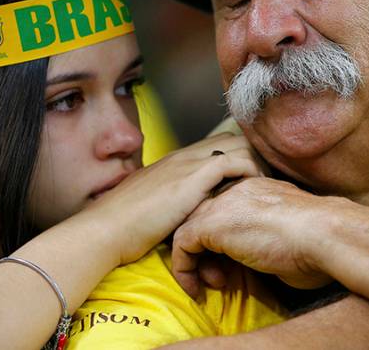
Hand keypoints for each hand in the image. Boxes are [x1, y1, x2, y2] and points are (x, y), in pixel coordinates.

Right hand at [88, 134, 266, 264]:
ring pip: (239, 144)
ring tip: (262, 188)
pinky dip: (249, 172)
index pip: (218, 144)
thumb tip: (186, 216)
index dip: (239, 157)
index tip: (252, 178)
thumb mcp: (153, 209)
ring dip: (256, 164)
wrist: (105, 229)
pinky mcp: (192, 177)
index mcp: (174, 161)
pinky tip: (254, 191)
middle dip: (253, 157)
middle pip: (233, 138)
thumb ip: (172, 204)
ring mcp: (188, 163)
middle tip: (263, 183)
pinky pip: (234, 161)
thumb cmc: (124, 227)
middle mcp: (183, 156)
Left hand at [171, 177, 335, 297]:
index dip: (220, 240)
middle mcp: (235, 189)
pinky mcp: (211, 223)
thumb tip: (261, 253)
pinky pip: (181, 245)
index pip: (222, 209)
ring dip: (193, 262)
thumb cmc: (318, 241)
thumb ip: (266, 233)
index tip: (230, 266)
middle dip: (204, 251)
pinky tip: (198, 289)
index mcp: (255, 188)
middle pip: (201, 216)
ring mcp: (222, 203)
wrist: (323, 234)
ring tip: (212, 284)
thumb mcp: (287, 232)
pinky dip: (184, 270)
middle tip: (218, 277)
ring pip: (187, 229)